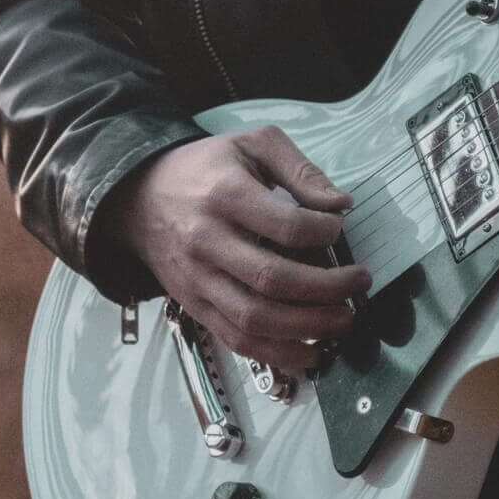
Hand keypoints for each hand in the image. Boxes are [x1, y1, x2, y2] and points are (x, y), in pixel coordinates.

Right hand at [99, 126, 370, 375]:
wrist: (139, 200)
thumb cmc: (206, 169)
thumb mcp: (252, 145)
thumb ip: (300, 169)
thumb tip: (342, 206)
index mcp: (224, 195)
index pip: (284, 226)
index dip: (323, 233)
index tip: (339, 230)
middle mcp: (206, 242)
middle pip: (273, 280)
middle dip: (327, 290)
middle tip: (359, 283)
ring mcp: (198, 281)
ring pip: (255, 319)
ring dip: (308, 328)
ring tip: (344, 321)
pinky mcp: (194, 307)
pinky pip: (236, 341)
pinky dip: (277, 354)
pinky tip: (311, 351)